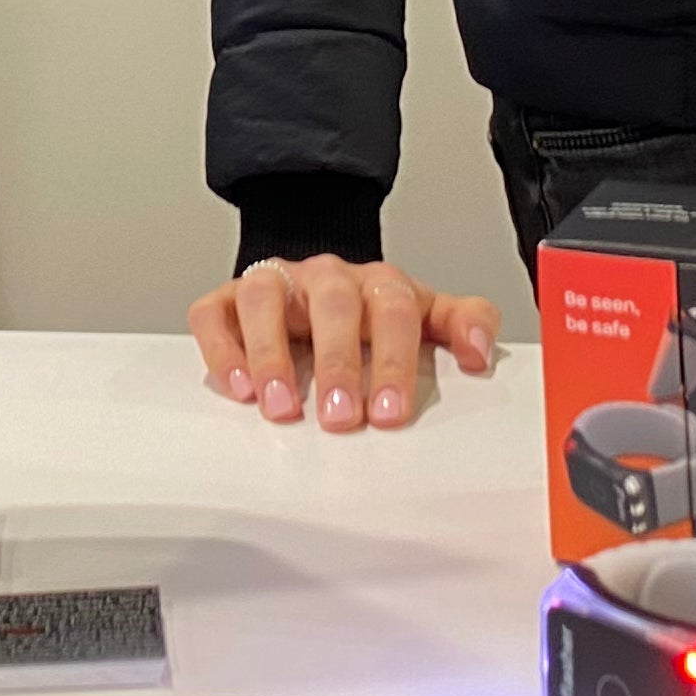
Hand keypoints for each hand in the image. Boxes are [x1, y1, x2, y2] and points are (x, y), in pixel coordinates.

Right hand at [187, 254, 499, 431]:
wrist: (314, 280)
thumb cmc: (369, 312)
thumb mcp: (425, 316)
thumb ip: (464, 324)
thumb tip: (480, 353)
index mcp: (378, 283)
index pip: (393, 310)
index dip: (394, 360)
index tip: (391, 411)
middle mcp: (325, 277)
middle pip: (333, 303)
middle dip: (337, 362)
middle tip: (341, 418)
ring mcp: (274, 283)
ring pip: (265, 299)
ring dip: (271, 354)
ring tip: (280, 407)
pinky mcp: (227, 299)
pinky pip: (215, 313)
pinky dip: (223, 348)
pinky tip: (237, 387)